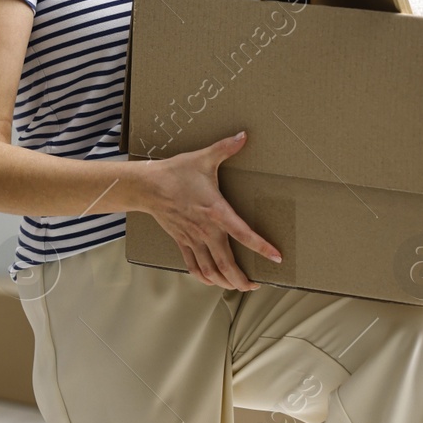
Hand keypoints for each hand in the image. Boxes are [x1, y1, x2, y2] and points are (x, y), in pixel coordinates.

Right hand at [139, 131, 281, 289]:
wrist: (147, 186)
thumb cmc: (176, 173)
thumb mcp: (203, 158)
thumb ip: (226, 148)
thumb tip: (244, 135)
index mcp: (216, 211)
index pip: (243, 234)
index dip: (261, 247)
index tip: (276, 257)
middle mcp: (206, 230)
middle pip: (226, 263)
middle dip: (242, 279)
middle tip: (256, 285)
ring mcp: (193, 238)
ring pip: (210, 270)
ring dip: (225, 282)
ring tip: (239, 286)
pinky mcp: (182, 241)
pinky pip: (193, 266)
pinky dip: (203, 277)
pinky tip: (212, 281)